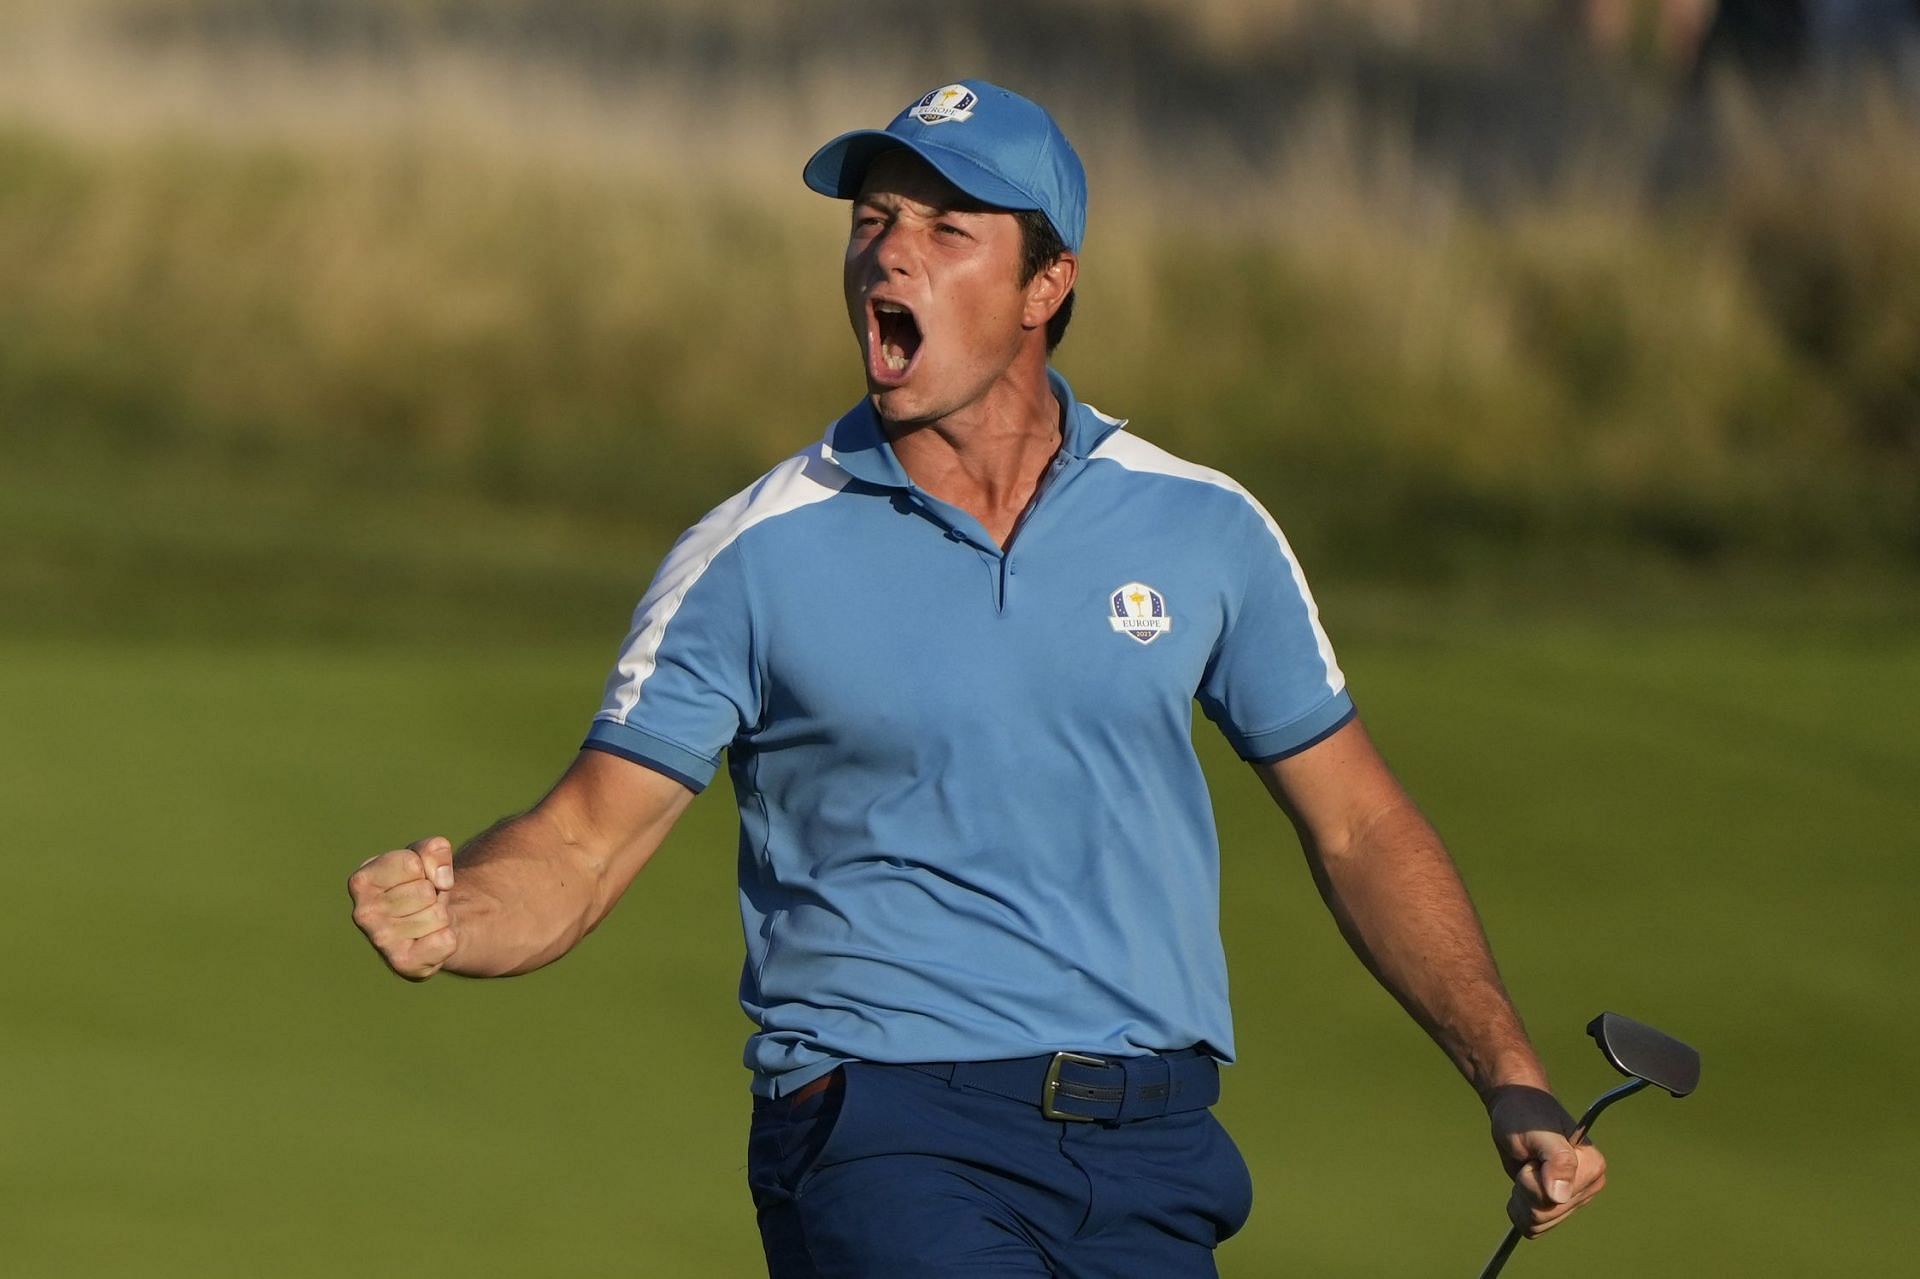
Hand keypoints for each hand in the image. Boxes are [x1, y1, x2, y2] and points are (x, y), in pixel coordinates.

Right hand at [348, 836, 457, 979]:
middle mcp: (363, 913)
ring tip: (425, 919)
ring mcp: (380, 940)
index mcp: (362, 881)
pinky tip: (430, 940)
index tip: (417, 878)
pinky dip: (447, 938)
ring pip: (438, 914)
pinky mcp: (401, 963)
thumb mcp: (428, 855)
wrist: (432, 925)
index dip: (425, 867)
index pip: (411, 863)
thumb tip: (442, 881)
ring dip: (440, 915)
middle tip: (423, 903)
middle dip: (434, 893)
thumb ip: (434, 850)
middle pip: (425, 891)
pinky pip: (445, 941)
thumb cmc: (422, 885)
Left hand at [1486, 1084, 1607, 1237]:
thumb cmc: (1525, 1116)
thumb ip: (1556, 1159)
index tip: (1534, 1155)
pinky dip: (1521, 1208)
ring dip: (1521, 1199)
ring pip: (1537, 1224)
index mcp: (1592, 1167)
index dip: (1531, 1179)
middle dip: (1524, 1190)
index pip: (1551, 1201)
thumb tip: (1559, 1196)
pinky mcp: (1560, 1205)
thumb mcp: (1537, 1132)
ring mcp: (1575, 1198)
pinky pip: (1535, 1226)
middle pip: (1543, 1216)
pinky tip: (1524, 1184)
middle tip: (1527, 1161)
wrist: (1518, 1109)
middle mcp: (1589, 1186)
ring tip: (1527, 1169)